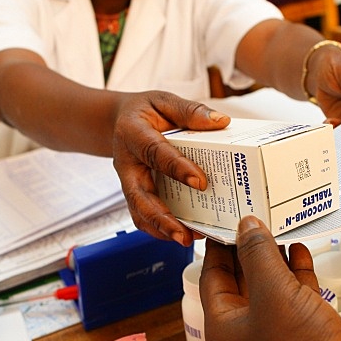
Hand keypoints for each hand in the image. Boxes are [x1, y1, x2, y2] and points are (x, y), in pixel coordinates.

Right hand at [111, 91, 229, 245]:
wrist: (120, 121)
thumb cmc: (146, 111)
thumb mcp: (164, 100)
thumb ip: (190, 111)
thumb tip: (221, 122)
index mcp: (132, 133)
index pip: (155, 152)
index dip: (176, 168)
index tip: (200, 182)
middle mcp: (126, 162)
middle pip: (139, 195)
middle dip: (162, 217)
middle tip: (185, 233)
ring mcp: (127, 181)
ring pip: (139, 211)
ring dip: (161, 229)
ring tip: (187, 240)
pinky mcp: (133, 193)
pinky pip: (142, 215)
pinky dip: (159, 229)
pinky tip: (183, 234)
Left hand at [200, 217, 340, 340]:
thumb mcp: (273, 293)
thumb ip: (258, 255)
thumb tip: (245, 225)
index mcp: (224, 327)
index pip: (212, 276)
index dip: (219, 244)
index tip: (226, 214)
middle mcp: (245, 333)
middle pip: (241, 280)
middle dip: (249, 247)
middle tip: (255, 211)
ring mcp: (276, 337)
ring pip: (270, 288)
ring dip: (275, 258)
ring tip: (279, 223)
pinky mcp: (305, 338)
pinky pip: (295, 299)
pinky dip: (297, 275)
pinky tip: (301, 252)